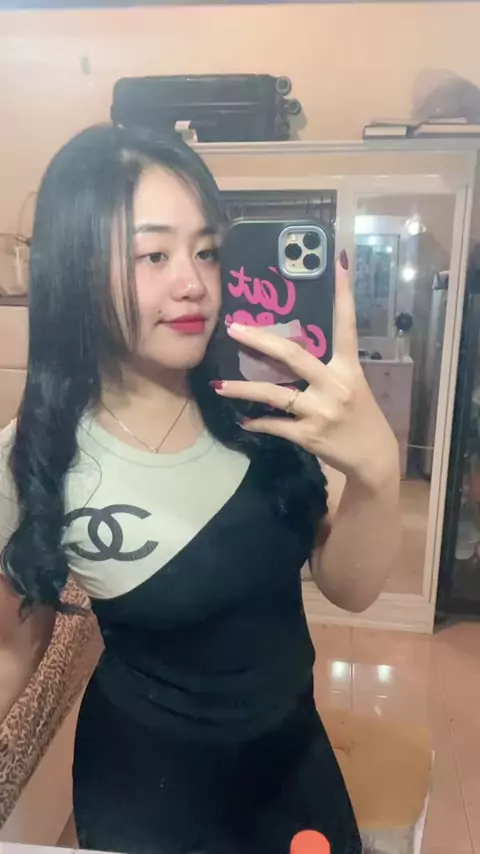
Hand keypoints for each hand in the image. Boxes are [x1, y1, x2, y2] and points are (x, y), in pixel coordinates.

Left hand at [211, 253, 398, 489]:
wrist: (372, 457)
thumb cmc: (359, 416)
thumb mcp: (351, 385)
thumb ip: (325, 368)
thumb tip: (288, 350)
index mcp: (348, 368)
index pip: (346, 325)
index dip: (344, 294)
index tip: (339, 263)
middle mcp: (335, 385)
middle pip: (293, 356)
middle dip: (260, 340)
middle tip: (233, 327)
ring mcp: (321, 411)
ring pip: (274, 395)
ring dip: (243, 389)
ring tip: (219, 385)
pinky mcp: (310, 435)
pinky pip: (275, 425)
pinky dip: (257, 422)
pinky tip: (243, 420)